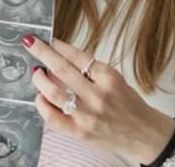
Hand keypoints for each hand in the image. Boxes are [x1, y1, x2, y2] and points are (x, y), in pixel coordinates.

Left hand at [23, 37, 174, 163]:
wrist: (144, 134)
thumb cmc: (129, 105)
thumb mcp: (115, 80)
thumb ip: (90, 70)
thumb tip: (60, 57)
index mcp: (109, 78)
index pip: (78, 56)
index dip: (60, 46)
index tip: (49, 40)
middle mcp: (98, 96)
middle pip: (62, 70)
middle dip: (42, 52)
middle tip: (30, 43)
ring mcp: (87, 115)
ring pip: (54, 93)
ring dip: (40, 79)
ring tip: (36, 72)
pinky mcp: (79, 132)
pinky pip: (53, 117)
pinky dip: (42, 105)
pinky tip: (40, 96)